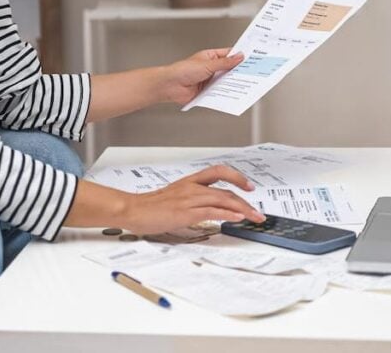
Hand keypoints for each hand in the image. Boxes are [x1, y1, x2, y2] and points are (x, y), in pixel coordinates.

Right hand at [120, 164, 265, 234]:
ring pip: (223, 199)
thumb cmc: (150, 207)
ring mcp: (189, 199)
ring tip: (254, 217)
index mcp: (189, 182)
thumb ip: (191, 201)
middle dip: (245, 201)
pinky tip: (237, 218)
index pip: (217, 172)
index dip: (236, 177)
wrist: (132, 209)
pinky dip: (227, 214)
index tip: (248, 186)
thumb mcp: (174, 199)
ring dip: (243, 209)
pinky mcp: (185, 212)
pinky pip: (212, 211)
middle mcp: (191, 187)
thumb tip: (207, 210)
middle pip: (225, 190)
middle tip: (258, 212)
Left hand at [158, 47, 244, 104]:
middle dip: (239, 71)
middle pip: (229, 69)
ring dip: (233, 82)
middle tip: (252, 72)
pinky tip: (234, 93)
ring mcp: (210, 80)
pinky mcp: (208, 91)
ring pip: (226, 81)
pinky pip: (220, 91)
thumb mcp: (207, 64)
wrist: (170, 86)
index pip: (228, 54)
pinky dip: (227, 92)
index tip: (251, 57)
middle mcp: (211, 68)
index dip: (239, 55)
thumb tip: (239, 57)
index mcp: (210, 56)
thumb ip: (225, 63)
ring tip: (246, 83)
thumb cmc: (182, 70)